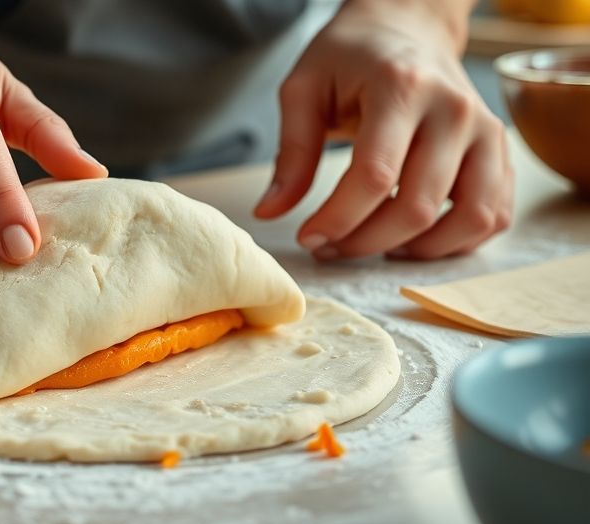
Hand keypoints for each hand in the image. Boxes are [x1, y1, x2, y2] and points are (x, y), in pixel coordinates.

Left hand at [255, 0, 512, 259]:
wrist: (406, 27)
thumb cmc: (349, 58)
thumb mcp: (303, 89)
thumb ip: (291, 153)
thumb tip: (270, 213)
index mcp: (402, 88)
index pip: (374, 176)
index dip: (337, 220)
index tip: (307, 237)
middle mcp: (454, 110)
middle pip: (416, 207)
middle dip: (365, 242)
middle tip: (330, 246)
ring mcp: (486, 132)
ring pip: (468, 219)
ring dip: (416, 251)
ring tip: (374, 245)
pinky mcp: (499, 152)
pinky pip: (493, 216)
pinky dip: (456, 242)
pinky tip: (413, 238)